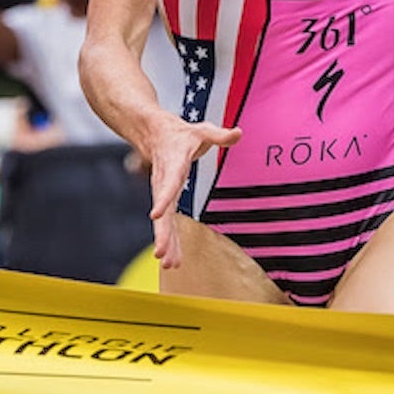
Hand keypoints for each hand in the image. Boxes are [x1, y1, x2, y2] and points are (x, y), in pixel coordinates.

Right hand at [142, 118, 241, 269]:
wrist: (155, 135)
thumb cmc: (181, 135)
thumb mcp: (201, 131)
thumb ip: (219, 135)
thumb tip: (238, 132)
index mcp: (173, 164)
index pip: (168, 183)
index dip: (163, 198)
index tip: (155, 215)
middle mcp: (164, 182)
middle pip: (162, 210)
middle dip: (162, 233)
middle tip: (161, 253)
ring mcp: (163, 194)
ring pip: (163, 222)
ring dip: (166, 242)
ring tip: (168, 263)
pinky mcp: (165, 202)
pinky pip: (167, 224)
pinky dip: (170, 241)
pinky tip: (173, 260)